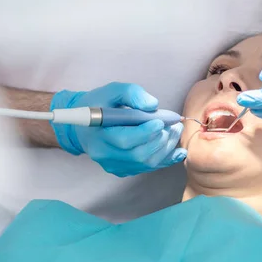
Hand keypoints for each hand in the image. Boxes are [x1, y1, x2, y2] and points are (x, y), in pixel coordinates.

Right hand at [50, 82, 185, 175]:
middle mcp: (104, 154)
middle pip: (137, 155)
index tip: (160, 122)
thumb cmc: (99, 105)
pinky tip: (177, 151)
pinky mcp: (121, 170)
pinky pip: (146, 168)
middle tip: (175, 126)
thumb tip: (153, 105)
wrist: (84, 125)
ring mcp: (113, 165)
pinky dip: (165, 160)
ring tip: (175, 132)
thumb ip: (131, 94)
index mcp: (99, 134)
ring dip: (166, 149)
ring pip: (145, 163)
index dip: (145, 133)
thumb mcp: (112, 91)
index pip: (124, 140)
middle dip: (161, 141)